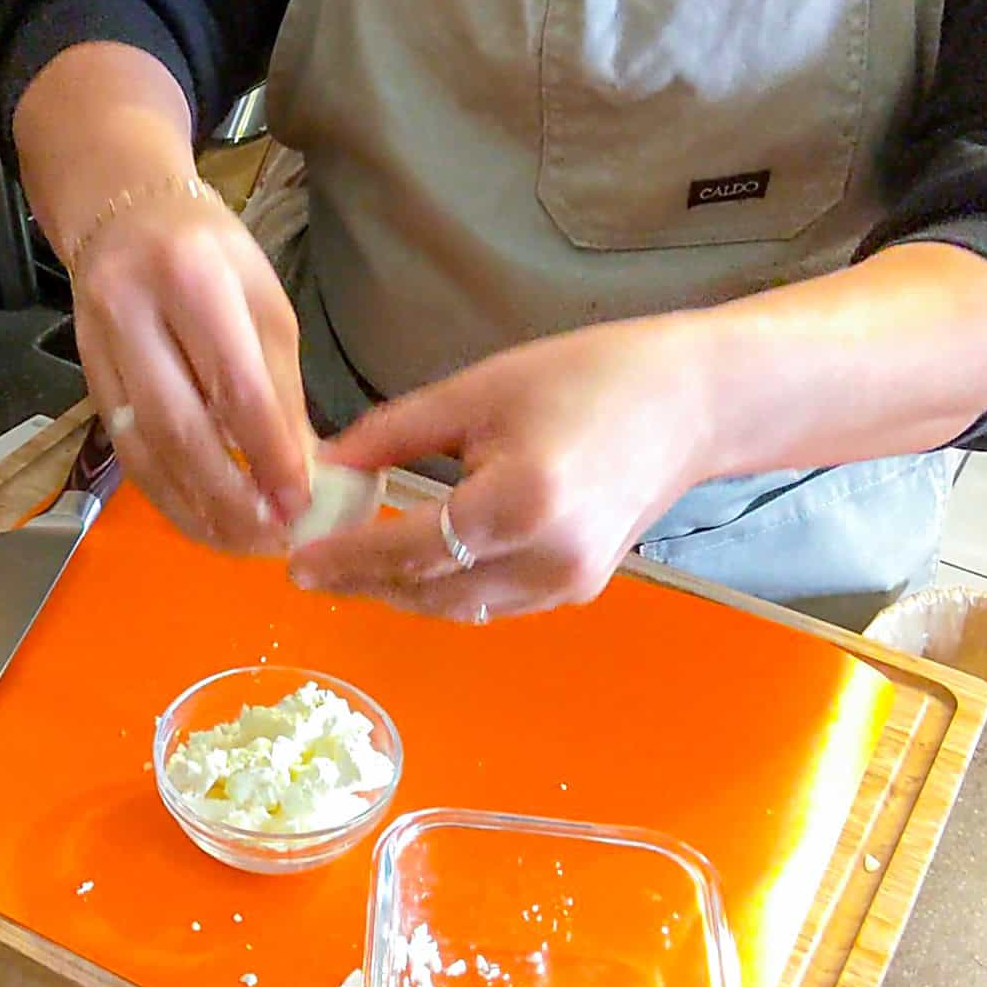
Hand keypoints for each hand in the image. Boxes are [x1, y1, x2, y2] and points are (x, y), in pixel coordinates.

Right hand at [73, 191, 313, 552]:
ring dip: (195, 508)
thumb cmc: (208, 252)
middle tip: (271, 536)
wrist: (121, 210)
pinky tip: (201, 518)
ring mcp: (98, 348)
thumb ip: (281, 387)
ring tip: (241, 542)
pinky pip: (125, 452)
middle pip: (179, 427)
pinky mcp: (85, 379)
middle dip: (229, 496)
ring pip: (143, 449)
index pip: (235, 385)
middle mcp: (134, 312)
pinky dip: (166, 494)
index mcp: (193, 278)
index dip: (269, 453)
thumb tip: (306, 472)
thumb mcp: (263, 301)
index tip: (301, 502)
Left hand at [286, 318, 713, 620]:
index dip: (348, 560)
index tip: (296, 562)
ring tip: (349, 567)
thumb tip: (325, 465)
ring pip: (457, 609)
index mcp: (518, 503)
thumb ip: (394, 434)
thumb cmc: (587, 377)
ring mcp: (565, 585)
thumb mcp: (478, 392)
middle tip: (311, 567)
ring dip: (400, 594)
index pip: (410, 549)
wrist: (691, 404)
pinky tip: (411, 565)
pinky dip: (444, 591)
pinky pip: (490, 603)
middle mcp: (544, 560)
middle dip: (364, 583)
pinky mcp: (576, 590)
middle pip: (428, 593)